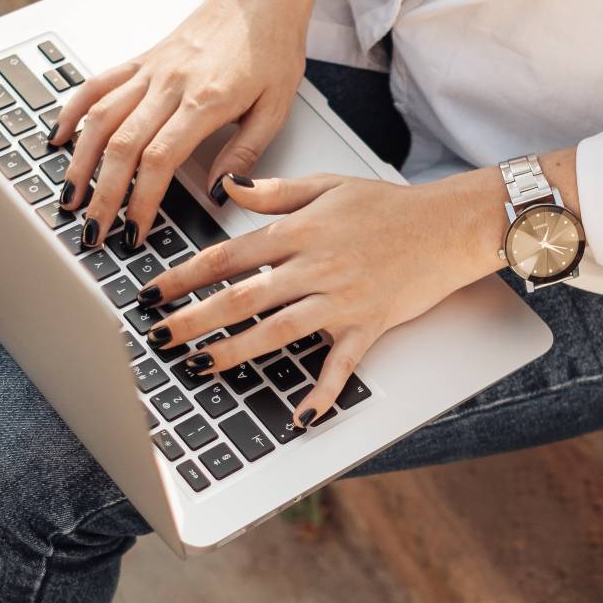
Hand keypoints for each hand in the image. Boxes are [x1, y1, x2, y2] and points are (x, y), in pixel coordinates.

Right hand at [49, 0, 307, 248]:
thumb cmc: (273, 48)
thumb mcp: (276, 109)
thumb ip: (246, 154)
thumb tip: (221, 193)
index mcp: (205, 100)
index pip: (159, 159)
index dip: (141, 200)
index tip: (135, 231)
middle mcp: (170, 84)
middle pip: (122, 146)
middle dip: (103, 194)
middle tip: (93, 230)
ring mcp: (151, 70)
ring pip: (101, 118)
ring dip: (80, 161)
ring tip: (69, 197)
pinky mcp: (142, 59)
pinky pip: (98, 84)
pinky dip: (73, 111)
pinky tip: (58, 138)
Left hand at [140, 170, 507, 425]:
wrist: (450, 225)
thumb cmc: (391, 206)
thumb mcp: (328, 185)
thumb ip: (275, 193)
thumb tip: (229, 188)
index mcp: (299, 231)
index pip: (227, 256)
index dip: (183, 276)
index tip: (151, 292)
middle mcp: (314, 267)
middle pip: (242, 297)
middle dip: (194, 320)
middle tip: (159, 337)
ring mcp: (341, 300)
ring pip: (277, 331)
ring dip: (235, 352)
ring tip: (200, 366)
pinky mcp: (368, 327)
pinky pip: (339, 367)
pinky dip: (319, 393)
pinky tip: (296, 417)